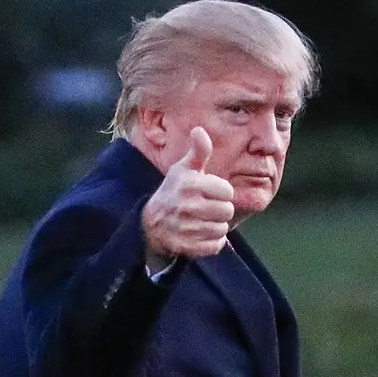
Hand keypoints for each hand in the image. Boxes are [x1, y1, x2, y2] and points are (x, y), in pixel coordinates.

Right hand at [142, 127, 234, 257]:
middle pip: (226, 211)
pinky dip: (213, 243)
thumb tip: (200, 129)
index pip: (227, 191)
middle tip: (208, 208)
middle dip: (221, 210)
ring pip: (222, 229)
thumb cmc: (174, 191)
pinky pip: (215, 246)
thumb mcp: (184, 169)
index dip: (223, 192)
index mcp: (188, 184)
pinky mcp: (185, 246)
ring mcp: (184, 228)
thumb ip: (198, 151)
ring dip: (217, 226)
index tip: (211, 192)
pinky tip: (202, 235)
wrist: (150, 223)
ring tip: (204, 221)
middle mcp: (185, 205)